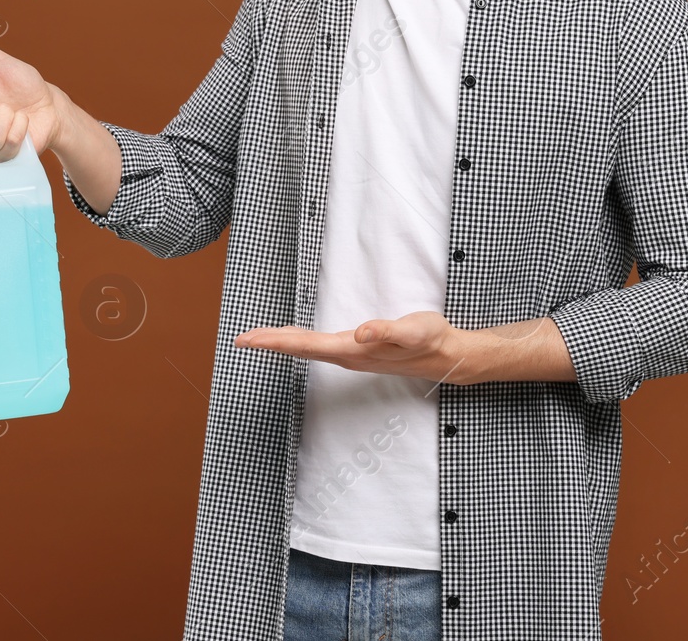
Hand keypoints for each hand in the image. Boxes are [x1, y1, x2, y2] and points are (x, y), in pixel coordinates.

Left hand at [232, 311, 477, 385]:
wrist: (446, 355)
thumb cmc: (430, 340)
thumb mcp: (414, 332)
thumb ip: (387, 332)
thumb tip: (361, 333)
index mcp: (354, 351)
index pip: (306, 346)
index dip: (275, 342)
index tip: (250, 340)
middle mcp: (348, 356)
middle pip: (301, 349)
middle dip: (270, 344)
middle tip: (241, 340)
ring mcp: (351, 355)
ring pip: (308, 349)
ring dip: (281, 344)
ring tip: (257, 339)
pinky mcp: (356, 350)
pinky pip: (318, 347)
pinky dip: (298, 342)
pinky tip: (291, 338)